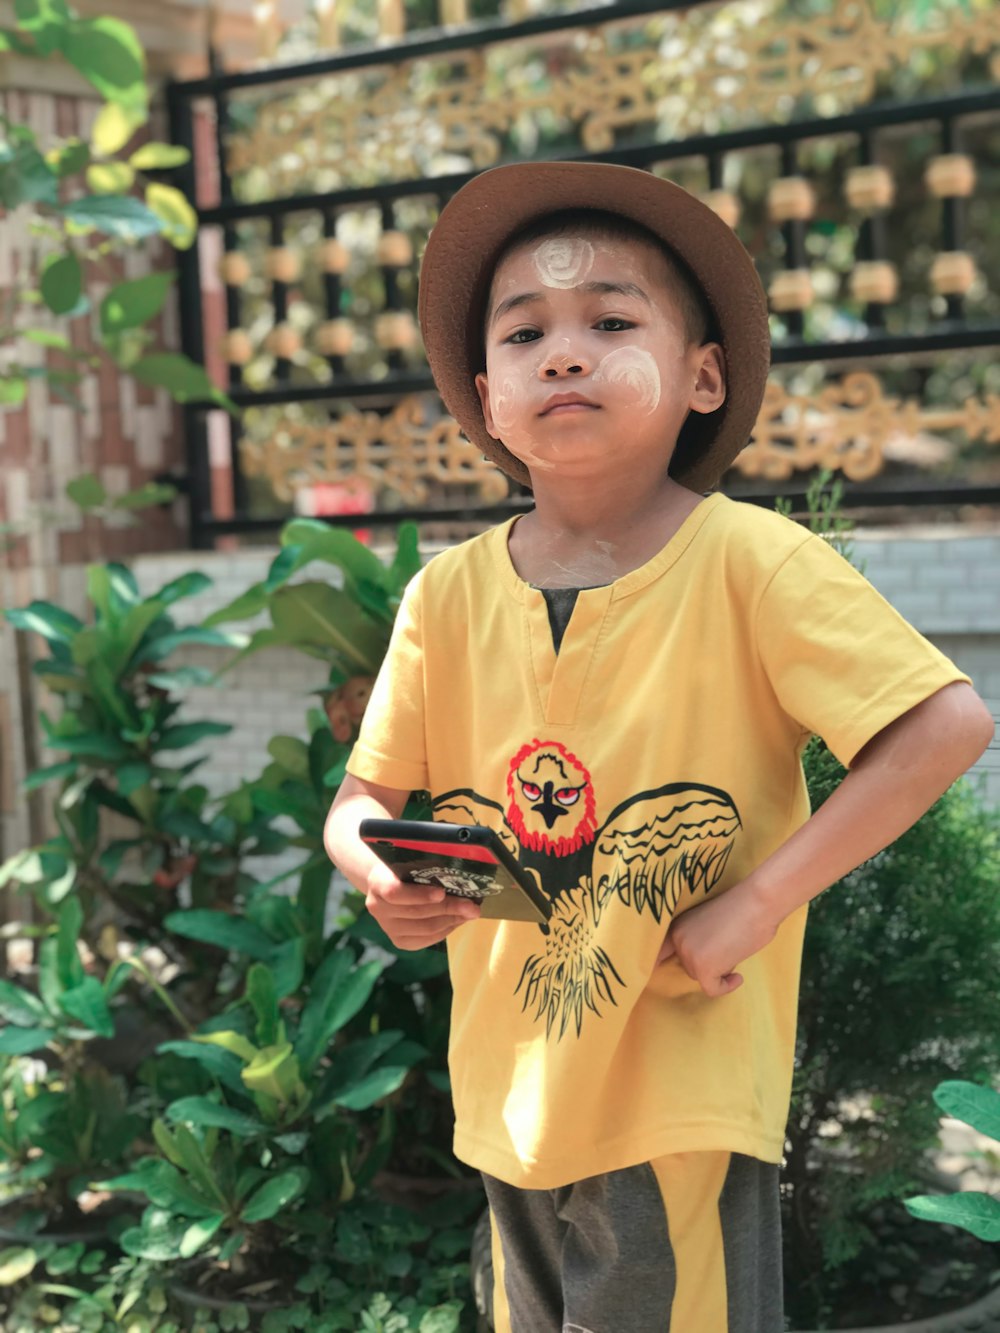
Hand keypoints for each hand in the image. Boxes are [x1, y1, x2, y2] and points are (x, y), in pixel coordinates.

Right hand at [364, 860, 480, 948]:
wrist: (387, 880)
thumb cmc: (405, 864)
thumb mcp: (412, 856)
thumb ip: (429, 859)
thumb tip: (461, 859)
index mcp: (378, 881)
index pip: (394, 892)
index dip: (419, 895)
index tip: (442, 892)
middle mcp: (377, 907)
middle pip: (416, 913)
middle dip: (448, 908)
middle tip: (471, 905)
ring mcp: (387, 926)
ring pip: (424, 929)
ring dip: (451, 920)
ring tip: (470, 912)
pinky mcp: (398, 940)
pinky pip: (426, 940)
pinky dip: (445, 930)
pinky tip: (458, 920)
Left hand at [656, 882, 776, 997]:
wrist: (758, 902)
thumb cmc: (743, 908)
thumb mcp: (709, 923)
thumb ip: (698, 939)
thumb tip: (702, 959)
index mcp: (676, 925)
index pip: (660, 953)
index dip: (660, 965)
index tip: (662, 974)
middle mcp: (677, 939)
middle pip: (689, 967)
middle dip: (709, 963)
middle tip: (728, 946)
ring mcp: (688, 954)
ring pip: (701, 977)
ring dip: (719, 970)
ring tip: (734, 950)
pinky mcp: (703, 968)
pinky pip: (712, 989)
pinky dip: (726, 987)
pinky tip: (738, 977)